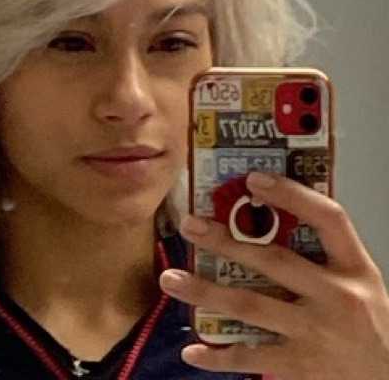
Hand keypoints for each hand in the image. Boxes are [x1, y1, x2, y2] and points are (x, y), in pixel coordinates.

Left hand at [159, 172, 388, 379]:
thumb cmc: (368, 323)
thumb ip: (324, 255)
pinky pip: (252, 358)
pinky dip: (219, 356)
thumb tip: (268, 213)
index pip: (329, 219)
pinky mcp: (302, 368)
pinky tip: (192, 350)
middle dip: (226, 242)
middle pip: (274, 261)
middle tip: (189, 224)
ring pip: (251, 307)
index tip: (253, 179)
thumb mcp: (360, 282)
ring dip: (205, 292)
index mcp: (355, 269)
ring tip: (170, 279)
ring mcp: (318, 334)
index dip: (291, 195)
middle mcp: (337, 298)